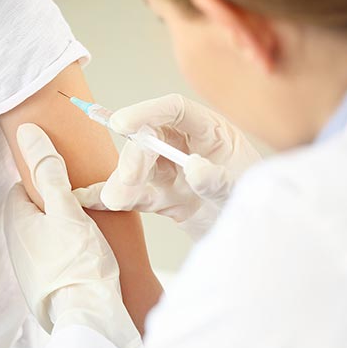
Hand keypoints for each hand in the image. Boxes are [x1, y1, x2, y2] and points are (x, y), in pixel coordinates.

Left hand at [4, 124, 140, 347]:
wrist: (89, 321)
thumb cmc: (80, 264)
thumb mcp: (67, 209)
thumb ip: (49, 171)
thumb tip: (27, 133)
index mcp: (16, 222)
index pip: (22, 188)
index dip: (44, 181)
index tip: (67, 181)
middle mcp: (14, 247)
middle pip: (33, 213)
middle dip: (54, 206)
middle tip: (82, 205)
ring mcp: (27, 270)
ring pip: (43, 237)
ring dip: (61, 231)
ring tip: (88, 231)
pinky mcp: (43, 289)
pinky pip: (52, 260)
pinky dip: (66, 254)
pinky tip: (86, 257)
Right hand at [76, 94, 259, 238]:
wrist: (260, 237)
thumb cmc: (257, 201)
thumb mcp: (245, 190)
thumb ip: (219, 179)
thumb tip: (193, 168)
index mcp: (209, 130)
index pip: (174, 110)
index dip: (146, 111)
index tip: (122, 123)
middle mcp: (184, 146)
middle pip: (148, 141)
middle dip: (134, 159)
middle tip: (128, 181)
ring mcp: (171, 172)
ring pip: (138, 170)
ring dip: (123, 182)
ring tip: (116, 200)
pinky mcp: (163, 197)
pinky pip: (135, 195)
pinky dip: (112, 197)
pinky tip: (87, 199)